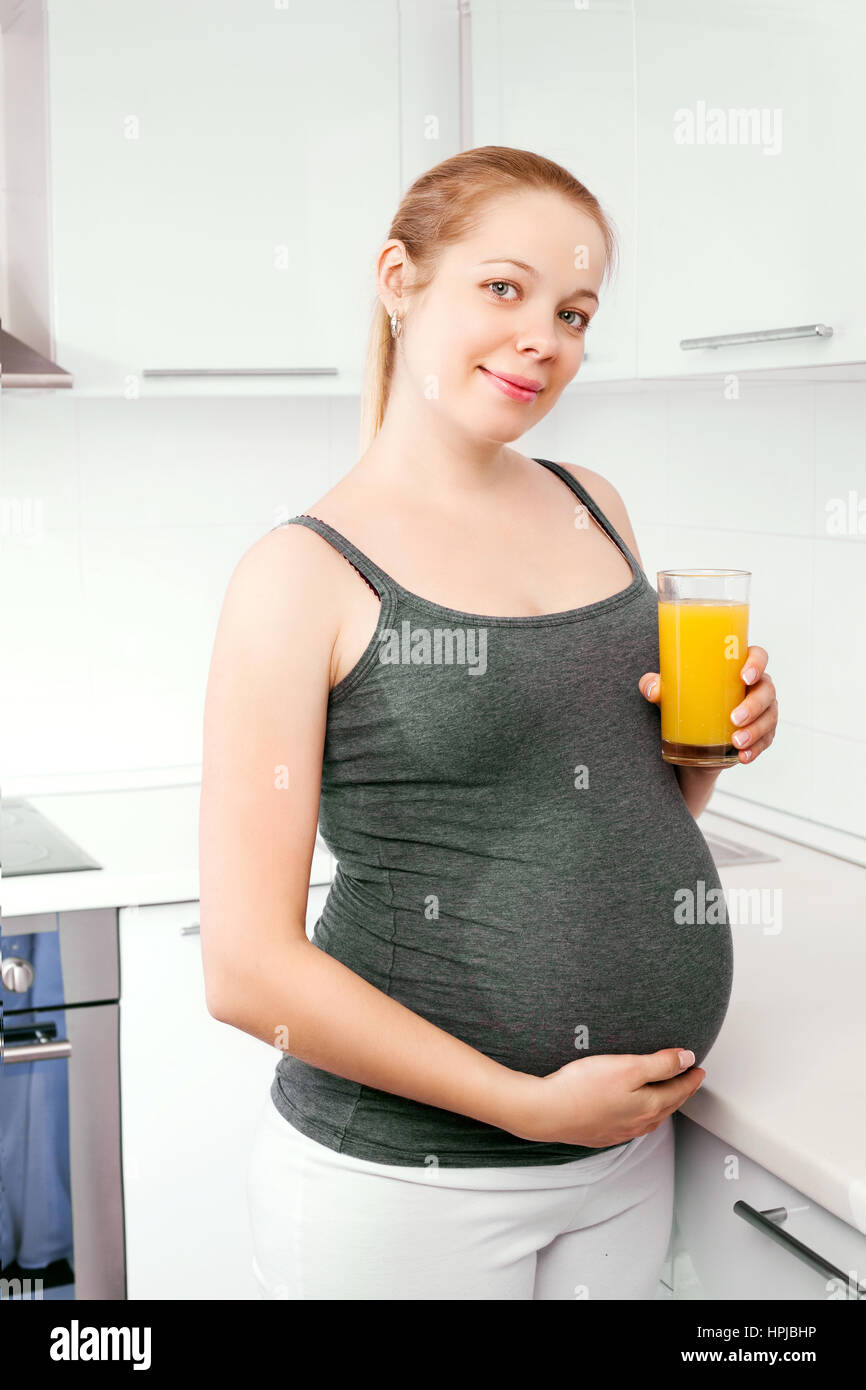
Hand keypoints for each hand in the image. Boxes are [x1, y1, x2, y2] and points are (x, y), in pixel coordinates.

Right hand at [505, 1048, 705, 1147]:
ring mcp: (620, 1131)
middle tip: (689, 1080)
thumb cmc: (583, 1088)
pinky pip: (632, 1124)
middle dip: (681, 1091)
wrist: (547, 1112)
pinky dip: (642, 1114)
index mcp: (649, 1106)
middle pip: (667, 1105)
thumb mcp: (628, 1067)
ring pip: (651, 1118)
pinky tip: (633, 1110)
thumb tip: (687, 1060)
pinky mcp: (602, 1133)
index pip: (679, 1090)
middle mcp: (638, 1123)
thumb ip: (660, 1064)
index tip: (699, 1069)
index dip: (691, 1078)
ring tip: (666, 1093)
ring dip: (663, 1104)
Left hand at [638, 645, 777, 764]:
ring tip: (736, 742)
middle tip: (734, 718)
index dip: (756, 664)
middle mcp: (755, 687)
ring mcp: (761, 712)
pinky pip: (765, 741)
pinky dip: (756, 749)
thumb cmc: (685, 703)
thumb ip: (656, 686)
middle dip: (754, 705)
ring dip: (756, 730)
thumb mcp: (669, 694)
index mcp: (737, 668)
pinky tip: (743, 756)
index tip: (744, 677)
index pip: (758, 656)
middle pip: (766, 690)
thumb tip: (651, 689)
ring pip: (769, 718)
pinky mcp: (760, 734)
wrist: (690, 741)